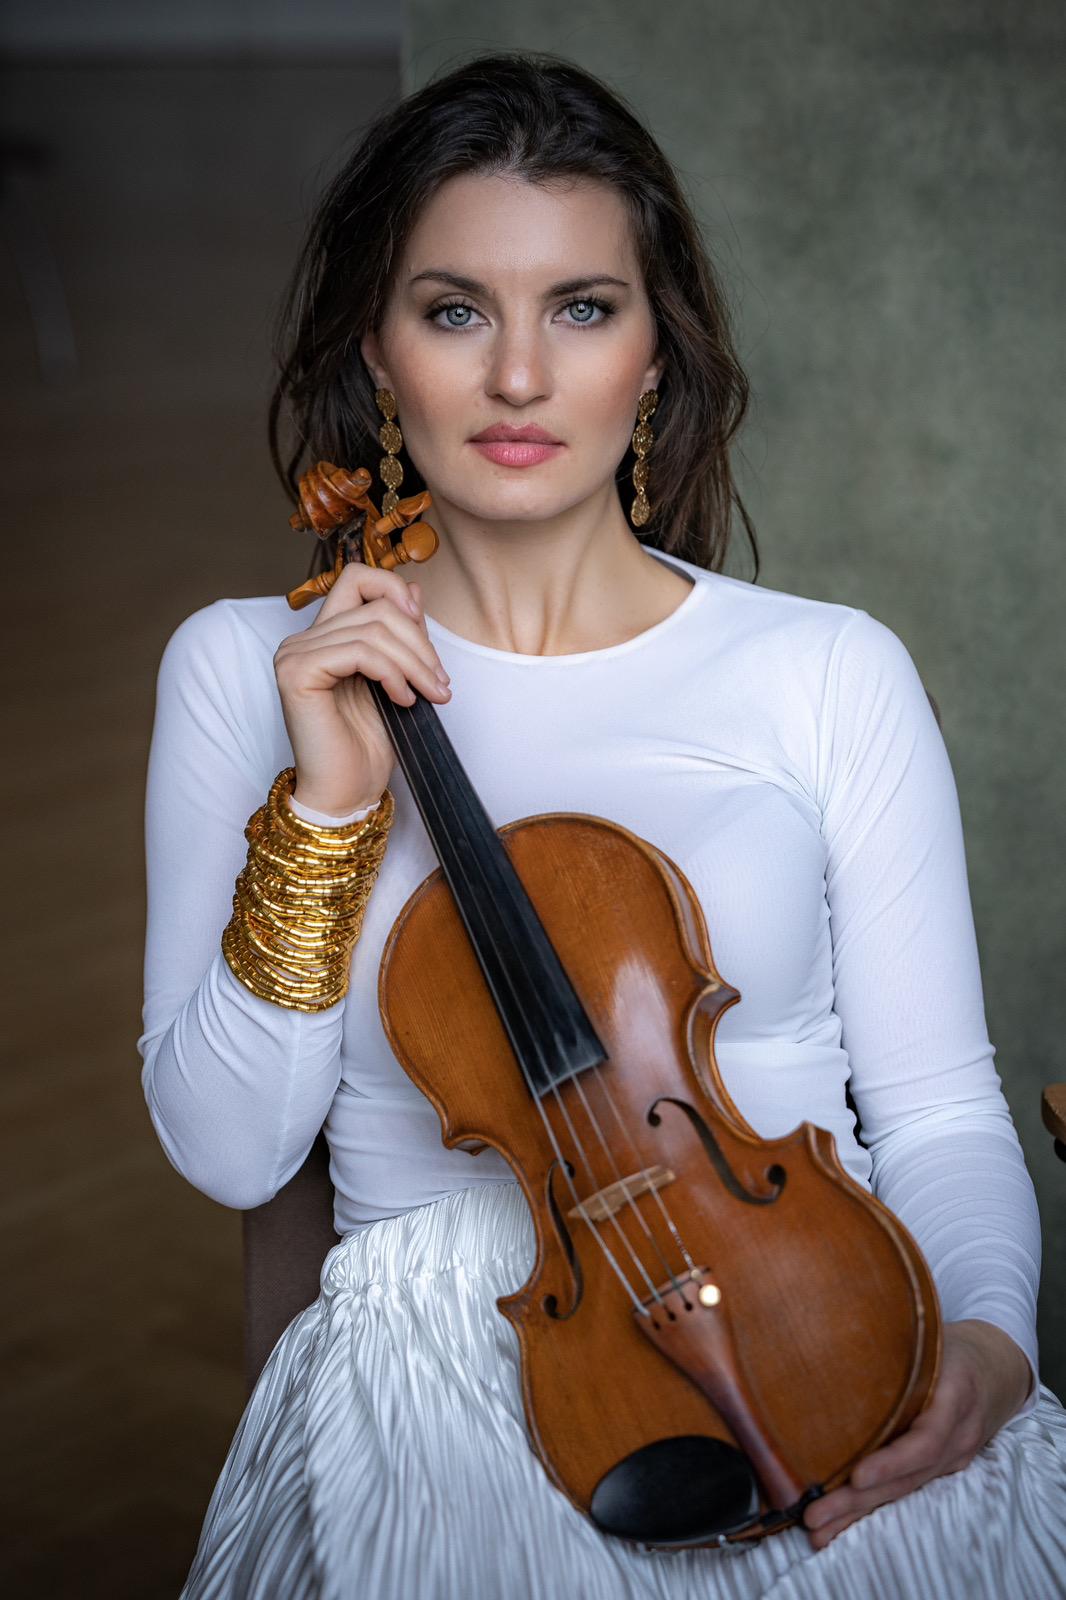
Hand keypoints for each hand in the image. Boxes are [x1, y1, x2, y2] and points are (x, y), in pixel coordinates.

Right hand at [273, 566, 450, 815]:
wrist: (348, 793)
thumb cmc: (367, 746)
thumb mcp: (396, 678)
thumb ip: (400, 635)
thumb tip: (415, 588)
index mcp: (323, 637)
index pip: (357, 578)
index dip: (395, 590)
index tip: (424, 629)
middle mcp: (302, 640)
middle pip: (376, 606)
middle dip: (420, 643)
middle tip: (441, 683)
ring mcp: (295, 655)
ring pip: (373, 629)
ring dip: (415, 663)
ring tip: (431, 695)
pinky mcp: (298, 674)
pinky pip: (360, 652)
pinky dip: (393, 674)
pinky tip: (403, 700)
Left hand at [803, 1319, 1032, 1548]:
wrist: (995, 1367)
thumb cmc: (949, 1344)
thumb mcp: (931, 1334)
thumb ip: (896, 1340)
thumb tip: (832, 1326)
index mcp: (955, 1394)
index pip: (926, 1439)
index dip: (892, 1461)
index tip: (857, 1475)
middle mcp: (957, 1435)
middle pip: (908, 1476)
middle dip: (859, 1500)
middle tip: (815, 1515)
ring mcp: (951, 1457)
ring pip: (904, 1490)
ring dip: (859, 1513)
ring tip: (818, 1530)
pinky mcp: (940, 1468)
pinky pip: (905, 1490)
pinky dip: (871, 1508)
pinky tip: (839, 1523)